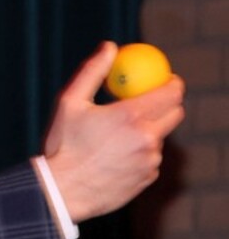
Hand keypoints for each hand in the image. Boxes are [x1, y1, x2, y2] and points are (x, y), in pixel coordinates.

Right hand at [43, 41, 184, 222]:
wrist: (62, 190)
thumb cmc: (62, 144)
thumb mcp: (70, 102)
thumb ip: (93, 71)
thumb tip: (109, 47)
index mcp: (130, 116)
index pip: (170, 92)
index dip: (171, 82)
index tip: (165, 78)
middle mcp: (147, 138)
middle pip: (175, 113)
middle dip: (167, 103)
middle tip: (150, 100)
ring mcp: (150, 161)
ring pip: (159, 137)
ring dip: (147, 130)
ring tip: (115, 136)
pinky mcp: (148, 178)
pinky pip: (150, 158)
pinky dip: (139, 152)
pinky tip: (113, 156)